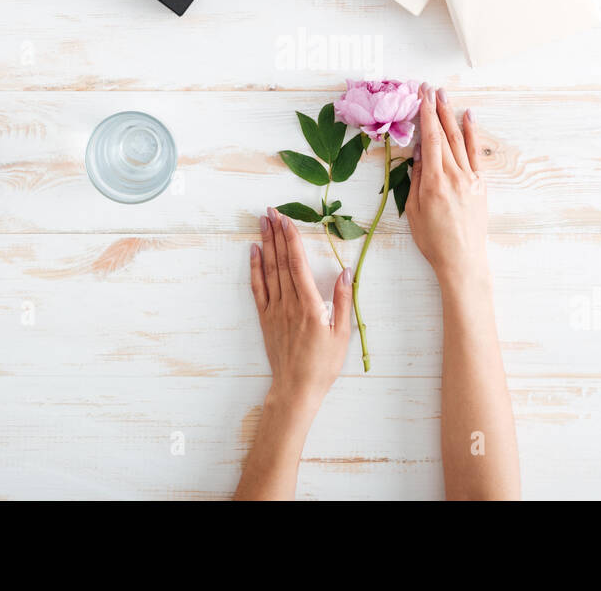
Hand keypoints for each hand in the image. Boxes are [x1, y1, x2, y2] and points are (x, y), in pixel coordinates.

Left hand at [250, 206, 352, 408]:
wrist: (296, 389)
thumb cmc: (323, 364)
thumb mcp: (342, 333)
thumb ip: (344, 300)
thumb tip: (347, 271)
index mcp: (310, 305)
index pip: (298, 264)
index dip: (292, 239)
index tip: (287, 219)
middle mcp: (289, 303)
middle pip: (281, 261)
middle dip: (276, 233)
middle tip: (271, 211)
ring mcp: (274, 310)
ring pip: (269, 270)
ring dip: (266, 244)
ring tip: (263, 222)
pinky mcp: (266, 318)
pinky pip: (258, 288)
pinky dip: (255, 268)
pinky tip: (254, 252)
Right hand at [406, 84, 489, 292]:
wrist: (463, 260)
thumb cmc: (433, 240)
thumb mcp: (414, 210)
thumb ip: (417, 178)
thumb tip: (419, 151)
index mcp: (434, 182)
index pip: (430, 139)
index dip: (425, 115)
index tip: (421, 96)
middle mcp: (454, 176)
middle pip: (444, 134)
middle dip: (436, 109)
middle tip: (430, 88)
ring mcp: (470, 179)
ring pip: (460, 140)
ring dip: (451, 116)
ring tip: (445, 96)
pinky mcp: (480, 185)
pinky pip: (476, 154)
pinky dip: (473, 134)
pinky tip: (469, 117)